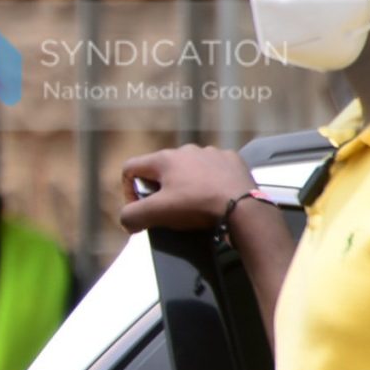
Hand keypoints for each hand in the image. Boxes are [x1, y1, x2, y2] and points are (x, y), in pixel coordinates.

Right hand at [119, 145, 255, 234]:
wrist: (242, 207)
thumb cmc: (196, 206)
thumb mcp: (156, 214)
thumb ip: (131, 216)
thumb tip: (127, 220)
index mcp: (164, 159)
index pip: (130, 167)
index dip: (128, 189)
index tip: (140, 207)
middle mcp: (186, 150)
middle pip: (160, 168)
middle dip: (159, 188)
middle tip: (168, 209)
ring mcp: (211, 152)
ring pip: (187, 168)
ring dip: (184, 183)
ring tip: (194, 202)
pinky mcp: (231, 159)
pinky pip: (212, 168)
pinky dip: (209, 180)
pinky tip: (214, 195)